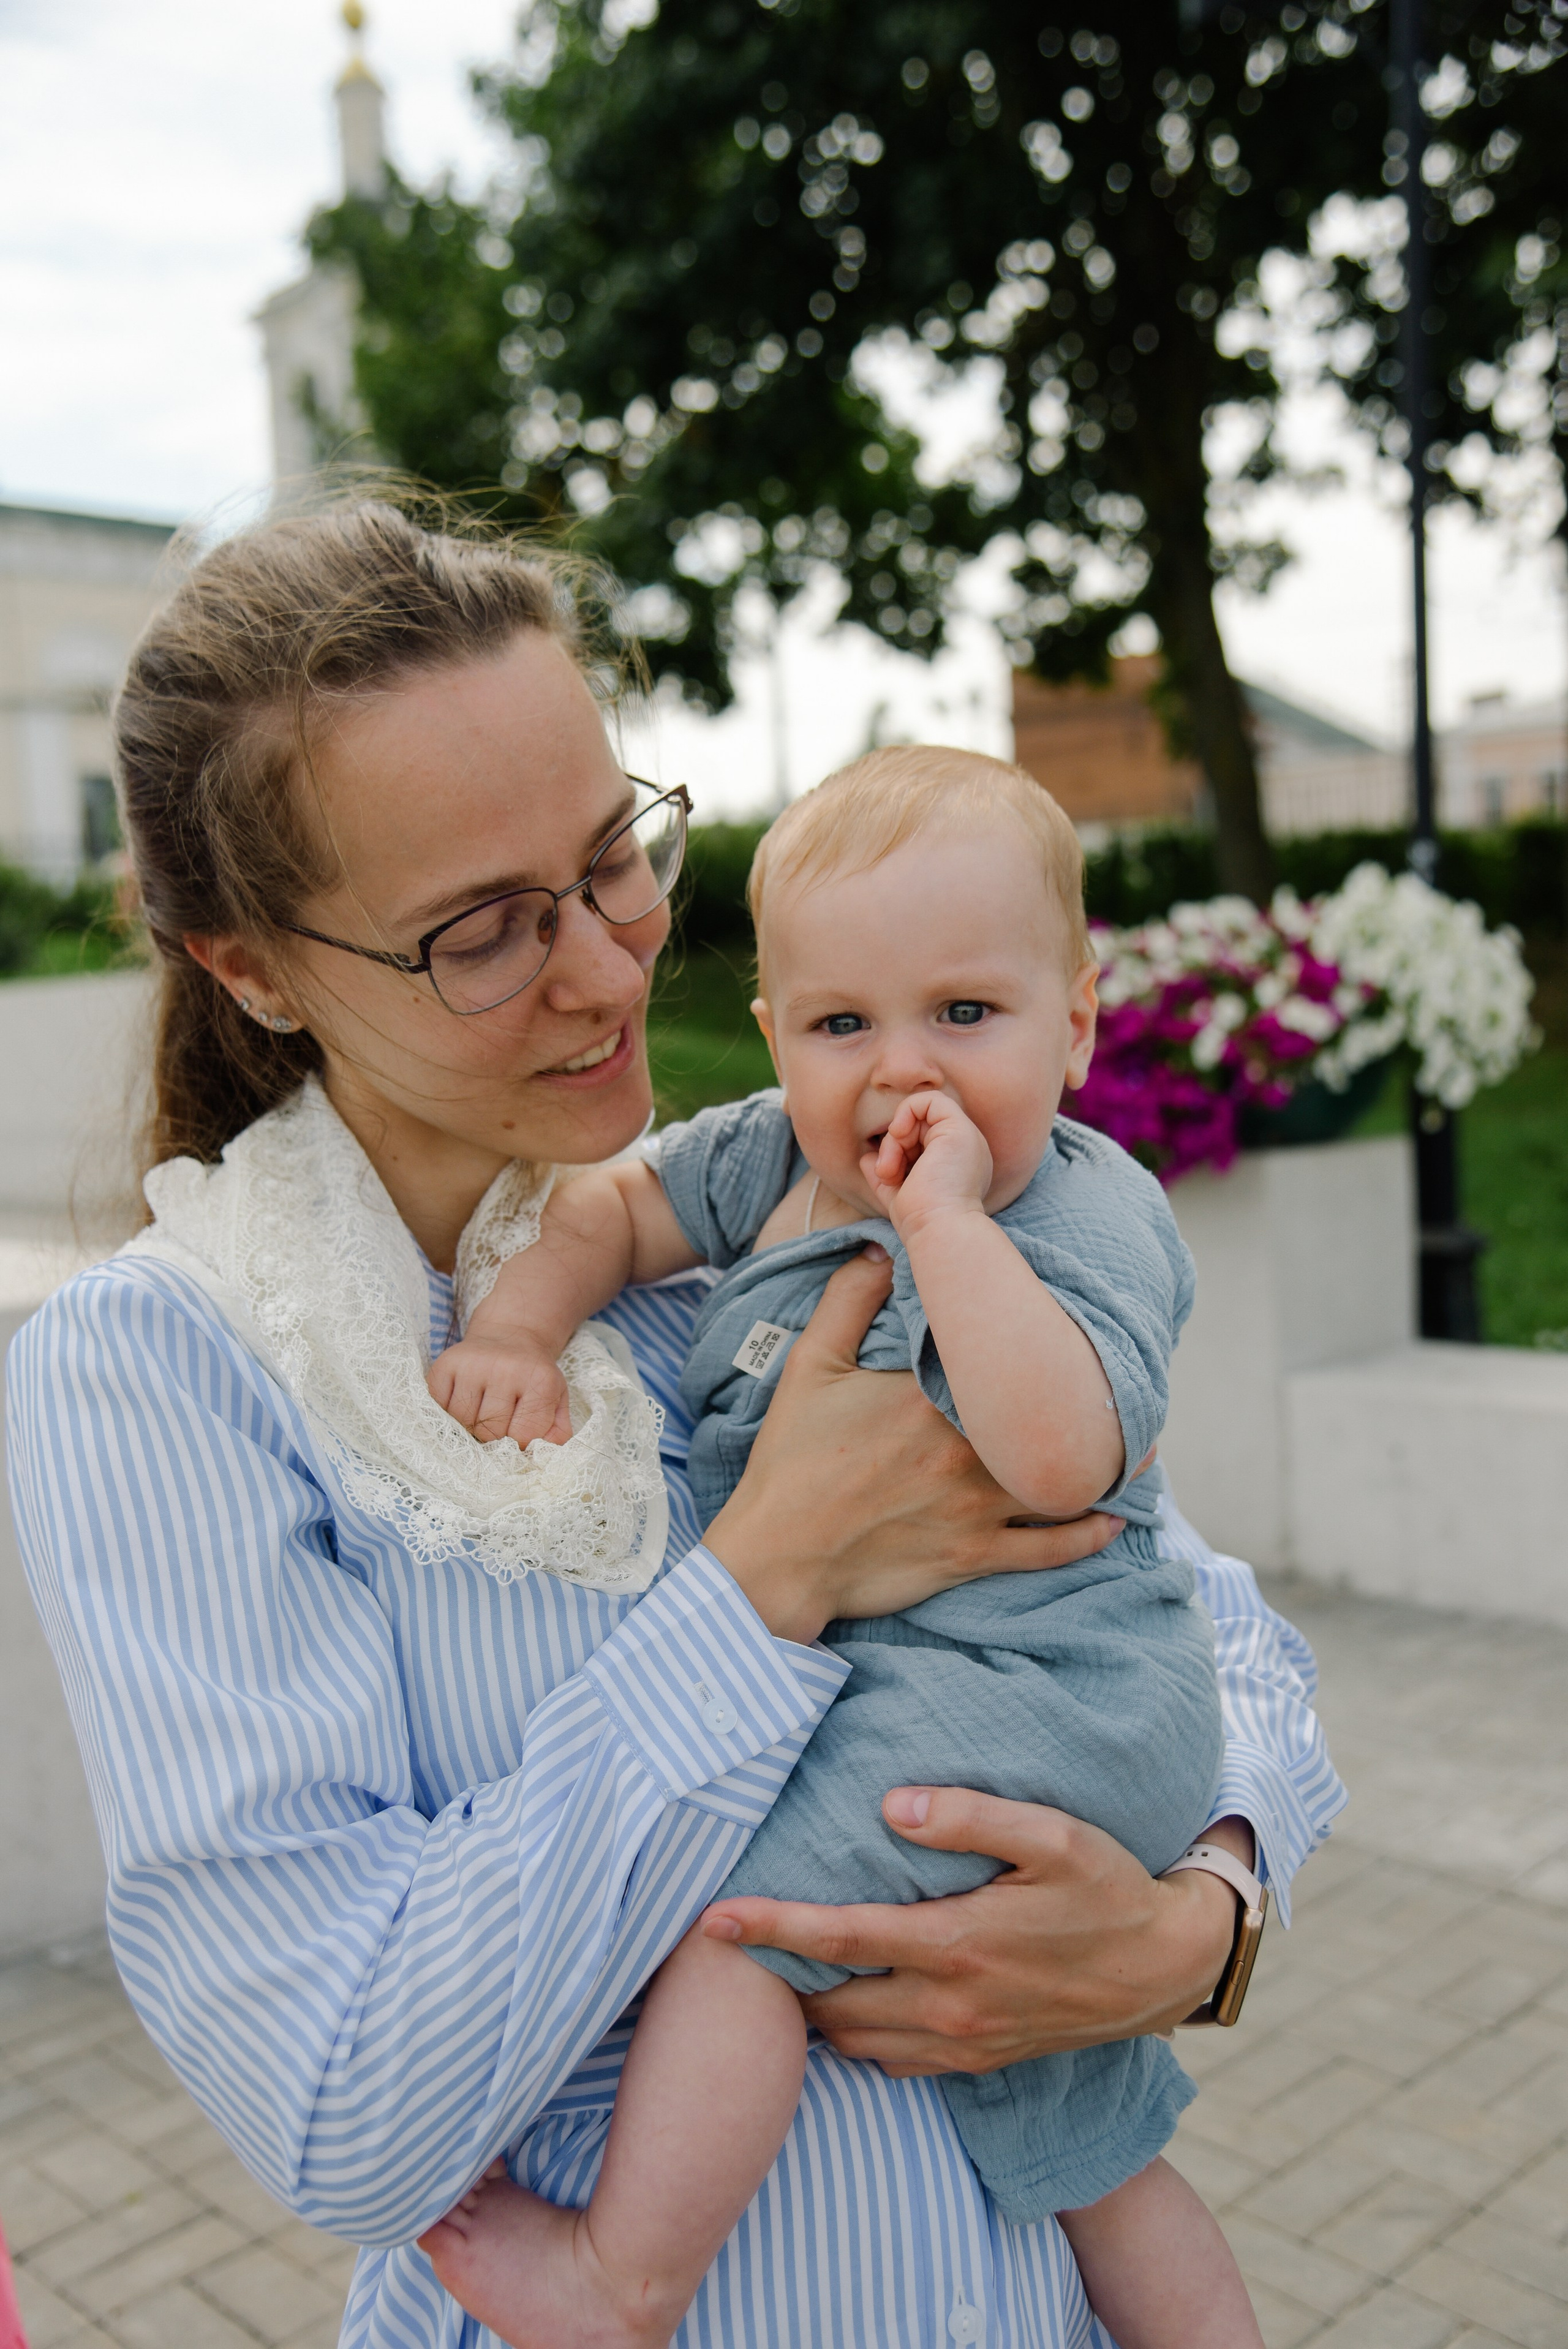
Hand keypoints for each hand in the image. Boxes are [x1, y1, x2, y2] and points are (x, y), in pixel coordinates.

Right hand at [427, 1335, 572, 1447]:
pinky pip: (438, 1406)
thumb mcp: (556, 1400)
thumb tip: (543, 1456)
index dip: (519, 1444)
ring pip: (462, 1422)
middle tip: (497, 1421)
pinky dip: (446, 1412)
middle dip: (492, 1436)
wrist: (510, 1336)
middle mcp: (506, 1369)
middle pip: (490, 1431)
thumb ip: (557, 1432)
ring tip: (480, 1411)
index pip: (523, 1436)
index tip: (518, 1433)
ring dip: (469, 1426)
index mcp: (540, 1380)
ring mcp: (473, 1364)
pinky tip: (461, 1401)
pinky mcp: (446, 1363)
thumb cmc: (532, 1376)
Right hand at [702, 1249, 1125, 1644]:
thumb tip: (882, 1249)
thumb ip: (848, 1301)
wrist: (779, 1556)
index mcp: (930, 1398)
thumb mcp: (811, 1368)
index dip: (1039, 1345)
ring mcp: (976, 1509)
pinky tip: (1112, 1517)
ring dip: (1104, 1467)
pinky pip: (1049, 1548)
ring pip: (1061, 1483)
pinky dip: (1087, 1534)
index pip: (1002, 1362)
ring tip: (1138, 1448)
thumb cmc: (790, 1461)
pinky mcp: (975, 1556)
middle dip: (1088, 1406)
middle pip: (1047, 1422)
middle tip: (1120, 1386)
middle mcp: (966, 1452)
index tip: (1070, 1328)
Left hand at [703, 1796, 1251, 2073]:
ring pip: (854, 2042)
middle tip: (738, 1940)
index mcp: (957, 1944)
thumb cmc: (1107, 1887)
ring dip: (815, 2009)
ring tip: (784, 1967)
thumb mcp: (1052, 1833)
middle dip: (777, 1976)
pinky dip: (859, 2038)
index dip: (770, 1927)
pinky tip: (852, 1999)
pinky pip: (893, 2062)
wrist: (1165, 1968)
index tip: (711, 1920)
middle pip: (830, 2002)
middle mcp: (951, 2005)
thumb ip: (970, 1815)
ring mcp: (963, 2042)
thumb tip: (892, 1806)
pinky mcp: (976, 2060)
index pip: (839, 1938)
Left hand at [859, 1091, 990, 1235]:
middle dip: (893, 1145)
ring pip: (921, 1115)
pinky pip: (930, 1099)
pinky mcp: (960, 1129)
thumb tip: (866, 1158)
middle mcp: (966, 1150)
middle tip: (886, 1172)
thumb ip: (885, 1173)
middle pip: (920, 1127)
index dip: (899, 1151)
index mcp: (956, 1166)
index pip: (922, 1142)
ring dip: (895, 1138)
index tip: (888, 1175)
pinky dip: (907, 1110)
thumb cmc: (921, 1221)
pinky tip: (898, 1134)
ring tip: (890, 1167)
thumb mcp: (897, 1194)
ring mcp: (966, 1138)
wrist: (939, 1231)